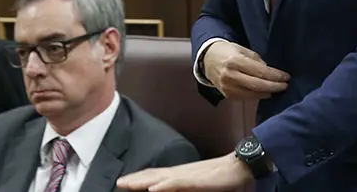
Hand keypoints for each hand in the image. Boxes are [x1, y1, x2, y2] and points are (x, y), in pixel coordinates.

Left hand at [117, 153, 251, 191]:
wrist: (237, 167)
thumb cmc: (219, 176)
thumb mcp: (197, 183)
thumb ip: (183, 185)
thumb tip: (169, 187)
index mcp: (180, 173)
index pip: (155, 174)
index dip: (139, 178)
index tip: (125, 182)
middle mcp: (179, 171)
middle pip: (152, 174)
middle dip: (135, 179)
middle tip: (118, 182)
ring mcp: (186, 175)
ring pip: (159, 178)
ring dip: (142, 181)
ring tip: (127, 184)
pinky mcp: (194, 180)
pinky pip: (176, 183)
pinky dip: (163, 185)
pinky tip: (153, 189)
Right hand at [203, 41, 288, 99]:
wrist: (207, 60)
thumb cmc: (227, 52)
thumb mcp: (242, 50)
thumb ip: (257, 60)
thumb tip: (271, 72)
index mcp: (235, 61)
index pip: (260, 72)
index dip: (275, 76)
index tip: (286, 77)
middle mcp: (230, 76)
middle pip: (258, 85)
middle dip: (274, 86)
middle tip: (285, 85)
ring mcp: (228, 87)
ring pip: (253, 94)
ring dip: (268, 92)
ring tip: (278, 89)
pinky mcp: (227, 95)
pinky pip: (247, 98)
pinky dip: (258, 95)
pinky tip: (265, 92)